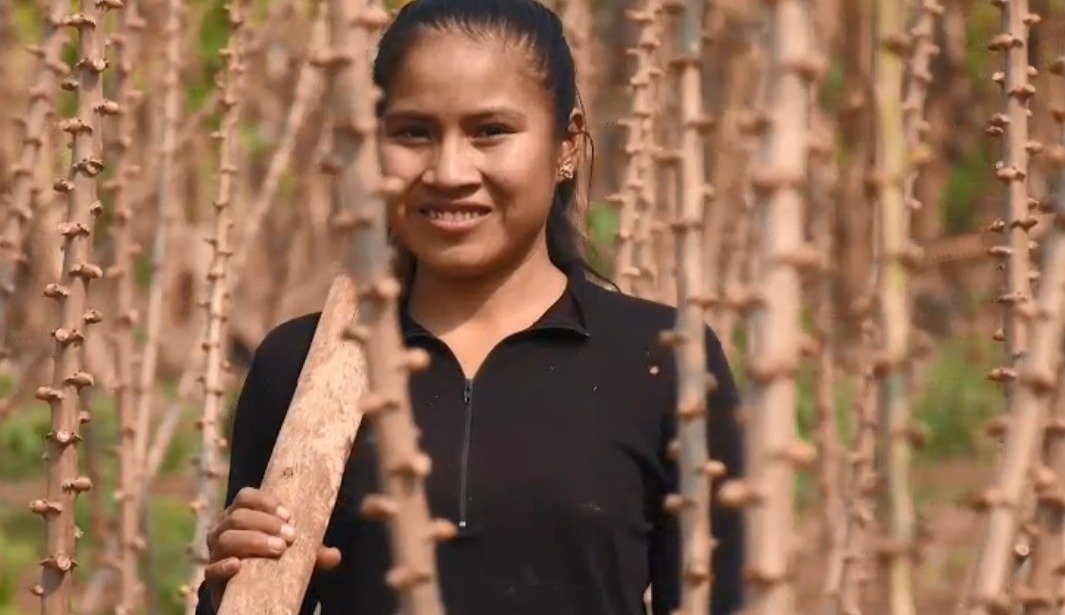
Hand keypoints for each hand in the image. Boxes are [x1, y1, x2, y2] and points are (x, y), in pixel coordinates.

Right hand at [203, 487, 342, 609]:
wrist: (254, 594)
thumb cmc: (275, 563)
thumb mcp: (296, 555)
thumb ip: (313, 552)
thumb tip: (334, 555)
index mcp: (241, 515)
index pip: (245, 497)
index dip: (266, 502)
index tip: (289, 516)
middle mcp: (223, 529)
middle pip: (237, 517)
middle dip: (265, 524)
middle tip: (289, 538)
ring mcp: (215, 553)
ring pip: (225, 538)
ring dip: (253, 541)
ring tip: (278, 549)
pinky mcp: (212, 577)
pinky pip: (211, 569)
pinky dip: (223, 566)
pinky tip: (238, 566)